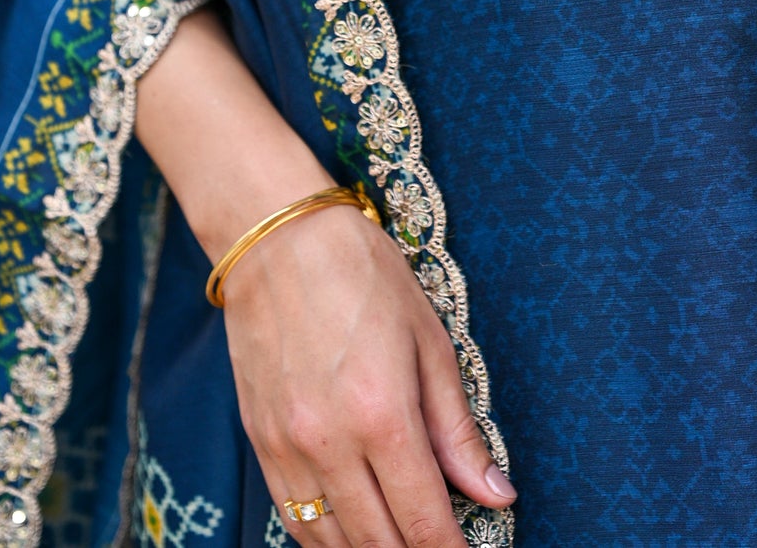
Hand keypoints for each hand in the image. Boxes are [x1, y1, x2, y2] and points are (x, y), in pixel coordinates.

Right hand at [135, 10, 514, 547]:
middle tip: (444, 547)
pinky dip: (326, 540)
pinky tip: (353, 535)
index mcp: (382, 414)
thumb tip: (496, 493)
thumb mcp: (429, 339)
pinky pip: (293, 519)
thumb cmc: (363, 274)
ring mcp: (289, 449)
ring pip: (332, 543)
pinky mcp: (260, 443)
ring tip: (404, 543)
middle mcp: (330, 443)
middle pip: (380, 542)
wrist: (277, 240)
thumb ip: (458, 428)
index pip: (424, 520)